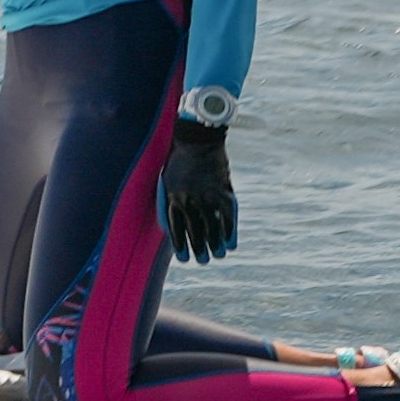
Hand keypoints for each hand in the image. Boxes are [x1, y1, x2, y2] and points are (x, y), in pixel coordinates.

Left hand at [163, 119, 236, 262]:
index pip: (175, 228)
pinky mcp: (222, 192)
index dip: (180, 244)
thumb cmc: (180, 158)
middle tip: (202, 261)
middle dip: (198, 248)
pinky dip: (230, 232)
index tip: (183, 257)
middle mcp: (187, 201)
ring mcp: (206, 197)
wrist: (197, 140)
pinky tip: (231, 243)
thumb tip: (170, 222)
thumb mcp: (168, 178)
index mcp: (171, 199)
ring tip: (217, 256)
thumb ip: (171, 199)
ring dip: (214, 244)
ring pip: (211, 227)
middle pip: (194, 231)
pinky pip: (227, 218)